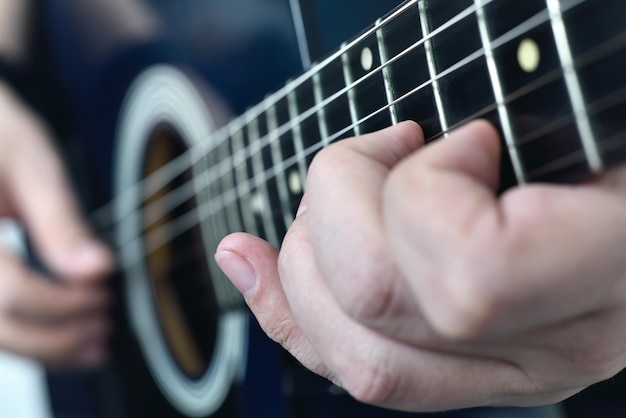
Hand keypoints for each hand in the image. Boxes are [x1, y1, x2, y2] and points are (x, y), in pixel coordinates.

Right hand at [0, 81, 113, 367]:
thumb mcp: (33, 165)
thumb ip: (61, 222)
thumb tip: (98, 269)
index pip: (10, 290)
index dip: (64, 302)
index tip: (103, 292)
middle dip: (58, 336)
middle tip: (104, 324)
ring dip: (43, 348)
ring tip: (92, 343)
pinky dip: (26, 336)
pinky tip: (61, 335)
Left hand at [216, 120, 625, 410]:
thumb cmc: (609, 135)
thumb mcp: (590, 106)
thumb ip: (536, 118)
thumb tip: (436, 144)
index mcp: (608, 269)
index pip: (468, 271)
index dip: (426, 190)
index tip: (458, 139)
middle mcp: (556, 342)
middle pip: (378, 305)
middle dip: (337, 206)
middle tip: (376, 156)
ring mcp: (507, 368)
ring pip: (354, 356)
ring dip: (305, 260)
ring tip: (337, 201)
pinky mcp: (469, 370)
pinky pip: (354, 367)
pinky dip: (285, 310)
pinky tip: (250, 261)